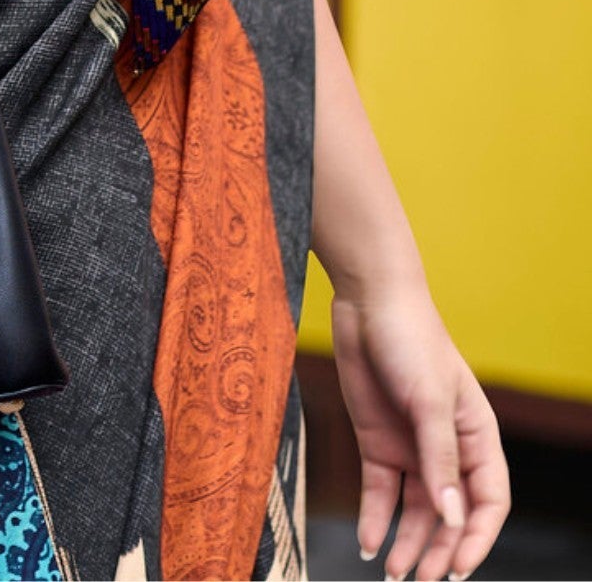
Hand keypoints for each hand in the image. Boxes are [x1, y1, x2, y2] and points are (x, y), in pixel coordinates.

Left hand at [331, 282, 509, 580]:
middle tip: (421, 579)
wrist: (367, 302)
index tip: (459, 568)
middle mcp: (446, 449)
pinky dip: (376, 518)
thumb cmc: (412, 340)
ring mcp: (411, 447)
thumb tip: (451, 517)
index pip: (488, 501)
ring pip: (415, 510)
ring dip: (407, 542)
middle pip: (449, 513)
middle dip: (439, 549)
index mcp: (477, 437)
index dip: (477, 537)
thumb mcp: (430, 400)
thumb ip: (439, 460)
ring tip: (394, 573)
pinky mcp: (377, 442)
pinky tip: (369, 541)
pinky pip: (380, 491)